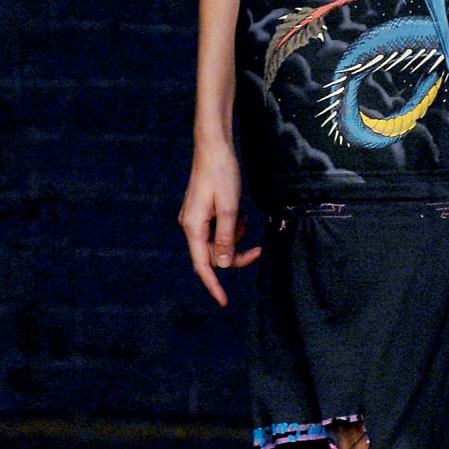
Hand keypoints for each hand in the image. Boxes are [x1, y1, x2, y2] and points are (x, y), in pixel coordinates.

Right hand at [178, 137, 260, 305]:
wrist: (213, 146)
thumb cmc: (221, 174)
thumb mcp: (229, 208)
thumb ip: (226, 238)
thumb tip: (222, 264)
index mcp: (193, 227)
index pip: (203, 265)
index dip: (213, 285)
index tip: (224, 301)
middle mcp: (191, 225)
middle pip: (214, 254)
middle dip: (235, 251)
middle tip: (257, 247)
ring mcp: (196, 218)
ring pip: (219, 240)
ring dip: (235, 234)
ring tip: (242, 214)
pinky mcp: (202, 210)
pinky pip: (219, 227)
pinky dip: (231, 223)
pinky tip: (237, 208)